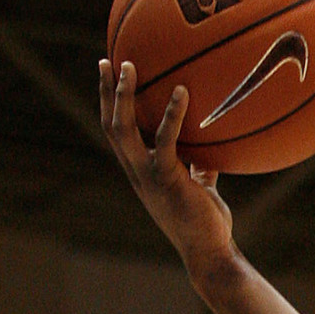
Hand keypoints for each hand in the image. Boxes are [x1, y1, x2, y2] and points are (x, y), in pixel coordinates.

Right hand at [99, 59, 235, 278]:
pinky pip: (166, 141)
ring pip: (123, 129)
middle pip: (110, 125)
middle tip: (108, 60)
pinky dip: (172, 115)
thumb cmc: (206, 224)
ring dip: (123, 96)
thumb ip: (199, 169)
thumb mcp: (200, 190)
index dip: (108, 105)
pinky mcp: (167, 180)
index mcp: (141, 172)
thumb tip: (209, 152)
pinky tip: (182, 92)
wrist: (209, 254)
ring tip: (129, 66)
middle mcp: (137, 172)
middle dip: (105, 92)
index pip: (117, 134)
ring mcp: (148, 176)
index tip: (108, 76)